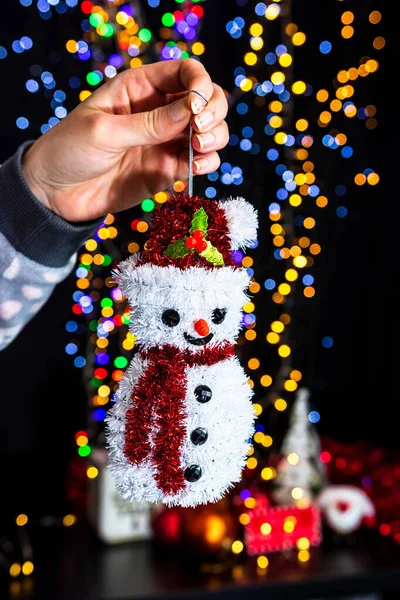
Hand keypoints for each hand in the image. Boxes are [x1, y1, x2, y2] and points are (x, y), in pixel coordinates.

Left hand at [22, 59, 228, 221]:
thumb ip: (149, 124)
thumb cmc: (69, 151)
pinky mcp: (169, 169)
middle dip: (214, 111)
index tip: (197, 107)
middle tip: (200, 131)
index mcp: (140, 88)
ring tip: (199, 149)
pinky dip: (208, 162)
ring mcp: (166, 141)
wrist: (56, 193)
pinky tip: (196, 167)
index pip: (185, 72)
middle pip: (207, 99)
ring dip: (215, 137)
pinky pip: (202, 161)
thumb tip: (191, 110)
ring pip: (211, 131)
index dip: (200, 83)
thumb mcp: (105, 131)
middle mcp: (159, 111)